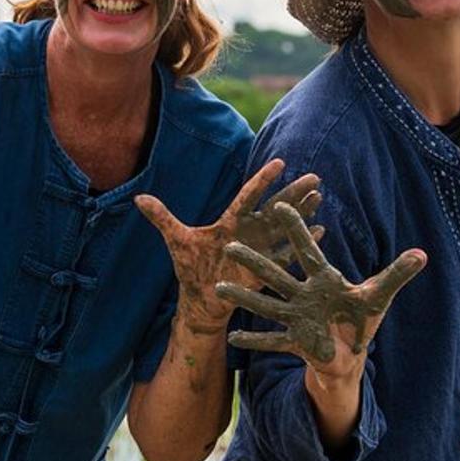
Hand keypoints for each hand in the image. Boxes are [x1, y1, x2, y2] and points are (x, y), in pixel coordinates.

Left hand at [135, 159, 321, 334]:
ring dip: (303, 213)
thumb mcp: (176, 240)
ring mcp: (261, 249)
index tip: (280, 162)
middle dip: (294, 192)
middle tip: (315, 177)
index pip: (249, 196)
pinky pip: (288, 254)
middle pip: (276, 207)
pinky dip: (303, 242)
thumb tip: (139, 197)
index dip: (264, 180)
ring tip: (319, 198)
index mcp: (231, 221)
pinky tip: (320, 231)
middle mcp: (250, 231)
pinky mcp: (266, 267)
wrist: (200, 298)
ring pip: (286, 227)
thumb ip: (162, 218)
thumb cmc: (191, 267)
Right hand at [217, 203, 425, 378]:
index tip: (280, 205)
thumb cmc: (360, 319)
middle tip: (230, 244)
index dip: (295, 229)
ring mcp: (296, 318)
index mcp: (323, 279)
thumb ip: (397, 274)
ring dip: (244, 298)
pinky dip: (252, 342)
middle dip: (255, 262)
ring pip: (266, 306)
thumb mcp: (379, 295)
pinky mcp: (294, 342)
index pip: (307, 251)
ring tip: (220, 287)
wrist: (350, 354)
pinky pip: (270, 342)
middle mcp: (303, 295)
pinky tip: (230, 341)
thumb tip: (423, 253)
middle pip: (276, 275)